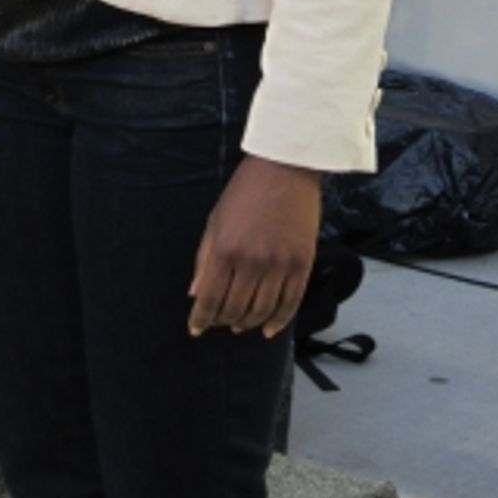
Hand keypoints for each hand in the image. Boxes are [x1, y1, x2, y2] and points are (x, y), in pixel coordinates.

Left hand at [188, 155, 320, 337]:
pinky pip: (291, 303)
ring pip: (262, 310)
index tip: (195, 328)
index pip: (210, 298)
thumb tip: (195, 293)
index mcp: (226, 250)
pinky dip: (279, 321)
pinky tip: (268, 329)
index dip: (200, 319)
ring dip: (248, 323)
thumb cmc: (246, 190)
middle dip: (222, 321)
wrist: (285, 168)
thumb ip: (204, 259)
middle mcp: (253, 261)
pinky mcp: (302, 263)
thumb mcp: (215, 220)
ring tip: (239, 324)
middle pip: (235, 309)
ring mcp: (280, 264)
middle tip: (219, 323)